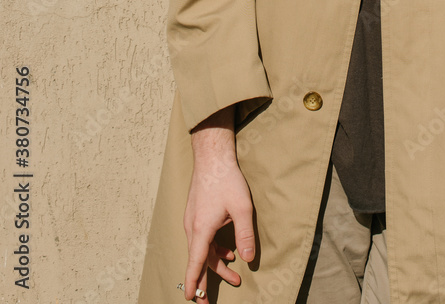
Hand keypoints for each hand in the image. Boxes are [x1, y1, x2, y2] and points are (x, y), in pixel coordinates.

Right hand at [182, 107, 255, 299]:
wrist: (212, 157)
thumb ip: (245, 234)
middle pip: (199, 260)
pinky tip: (228, 252)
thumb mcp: (242, 207)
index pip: (196, 263)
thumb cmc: (226, 180)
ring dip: (215, 264)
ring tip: (234, 274)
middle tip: (209, 302)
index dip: (194, 282)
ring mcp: (193, 220)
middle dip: (206, 281)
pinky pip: (203, 239)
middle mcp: (193, 227)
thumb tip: (249, 258)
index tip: (192, 299)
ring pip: (202, 250)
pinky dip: (214, 249)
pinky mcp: (196, 214)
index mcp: (201, 229)